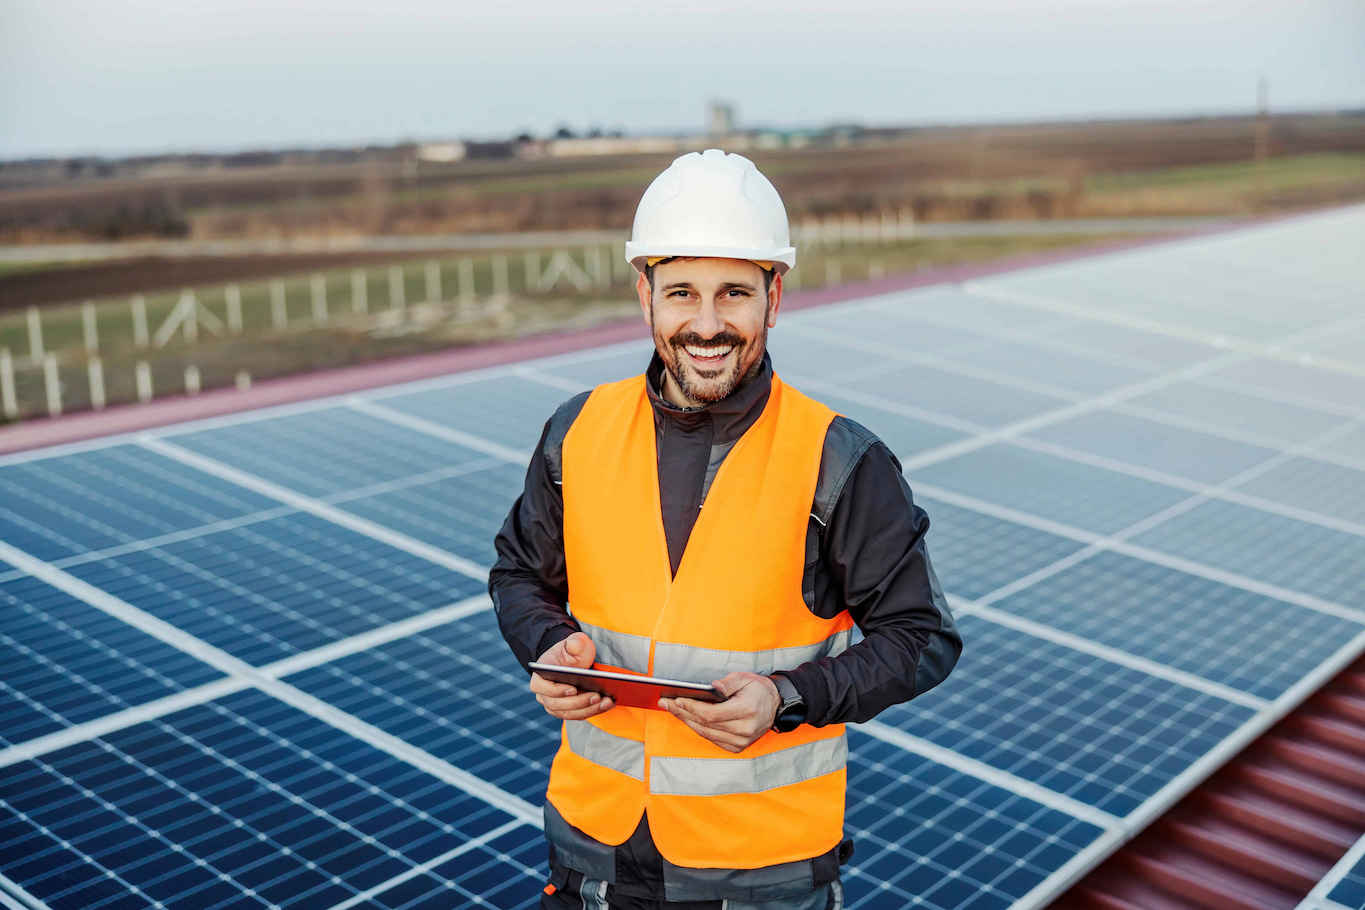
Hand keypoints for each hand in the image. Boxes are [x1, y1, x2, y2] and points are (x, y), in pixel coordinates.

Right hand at [530, 632, 613, 720]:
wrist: (575, 662)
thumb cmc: (573, 652)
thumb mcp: (575, 643)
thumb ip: (575, 642)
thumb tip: (574, 645)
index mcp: (540, 677)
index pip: (542, 687)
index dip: (556, 690)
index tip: (573, 689)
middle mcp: (544, 695)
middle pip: (558, 704)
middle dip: (579, 702)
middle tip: (597, 696)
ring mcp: (555, 705)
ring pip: (569, 713)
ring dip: (589, 709)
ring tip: (606, 702)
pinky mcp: (567, 711)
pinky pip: (579, 715)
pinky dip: (594, 711)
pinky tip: (608, 704)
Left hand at [660, 672, 779, 753]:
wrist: (775, 705)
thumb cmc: (758, 689)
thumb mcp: (745, 678)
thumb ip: (727, 684)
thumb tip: (711, 688)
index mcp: (746, 711)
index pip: (712, 714)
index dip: (692, 708)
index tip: (677, 699)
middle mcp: (744, 730)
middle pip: (706, 724)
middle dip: (683, 713)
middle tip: (665, 703)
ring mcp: (741, 741)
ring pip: (706, 733)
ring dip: (687, 721)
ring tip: (672, 709)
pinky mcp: (737, 747)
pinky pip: (712, 739)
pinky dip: (698, 728)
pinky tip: (687, 718)